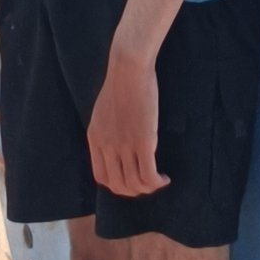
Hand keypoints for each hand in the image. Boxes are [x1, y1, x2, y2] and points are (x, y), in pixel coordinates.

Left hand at [87, 43, 165, 197]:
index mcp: (95, 139)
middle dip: (134, 191)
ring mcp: (124, 146)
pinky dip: (157, 182)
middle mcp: (107, 146)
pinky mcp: (143, 142)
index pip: (101, 177)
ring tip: (159, 181)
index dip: (117, 185)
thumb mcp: (102, 111)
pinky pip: (148, 175)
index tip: (131, 180)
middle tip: (148, 183)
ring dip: (148, 188)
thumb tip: (115, 145)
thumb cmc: (120, 83)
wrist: (128, 68)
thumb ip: (106, 131)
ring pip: (135, 184)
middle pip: (118, 185)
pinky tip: (164, 178)